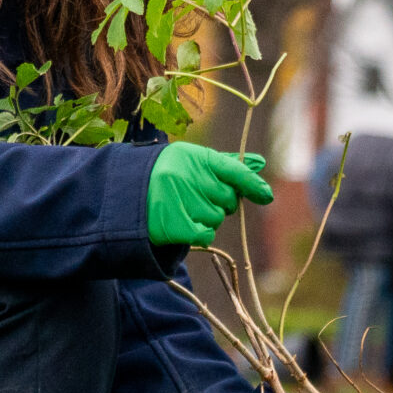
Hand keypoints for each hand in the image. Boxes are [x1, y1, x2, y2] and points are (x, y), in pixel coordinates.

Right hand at [145, 143, 271, 248]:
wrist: (127, 191)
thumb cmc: (169, 173)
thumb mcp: (195, 160)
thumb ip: (228, 165)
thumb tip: (261, 164)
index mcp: (197, 157)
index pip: (235, 170)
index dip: (253, 185)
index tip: (266, 196)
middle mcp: (189, 177)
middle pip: (229, 199)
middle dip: (221, 201)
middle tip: (199, 196)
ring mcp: (181, 201)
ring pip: (217, 218)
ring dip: (208, 217)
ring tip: (186, 207)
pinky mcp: (174, 225)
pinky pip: (205, 235)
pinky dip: (201, 233)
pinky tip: (186, 224)